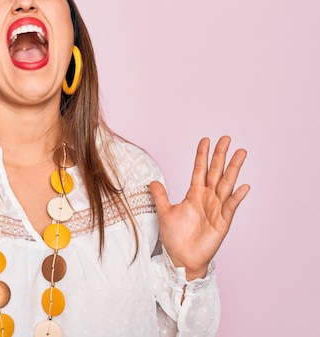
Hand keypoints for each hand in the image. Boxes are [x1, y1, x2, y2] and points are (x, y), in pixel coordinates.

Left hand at [150, 136, 249, 279]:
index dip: (202, 155)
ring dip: (234, 169)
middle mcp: (208, 198)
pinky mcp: (222, 222)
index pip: (199, 170)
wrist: (182, 258)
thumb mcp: (165, 212)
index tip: (206, 140)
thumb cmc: (176, 237)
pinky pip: (230, 207)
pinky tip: (243, 186)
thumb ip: (160, 196)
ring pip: (226, 184)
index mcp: (195, 194)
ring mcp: (217, 209)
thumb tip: (152, 181)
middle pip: (216, 172)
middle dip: (221, 155)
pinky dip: (237, 197)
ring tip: (241, 153)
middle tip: (226, 138)